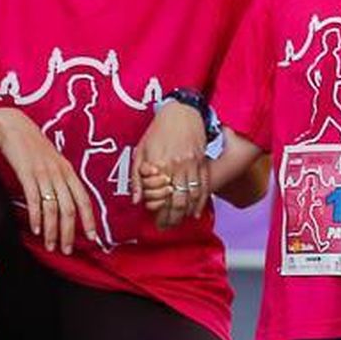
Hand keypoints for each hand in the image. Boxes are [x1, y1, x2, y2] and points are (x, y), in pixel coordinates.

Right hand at [0, 108, 98, 254]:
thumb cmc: (33, 147)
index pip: (84, 200)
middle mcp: (59, 173)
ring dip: (52, 230)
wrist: (13, 127)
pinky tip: (36, 229)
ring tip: (51, 246)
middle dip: (70, 232)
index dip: (89, 220)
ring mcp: (44, 173)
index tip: (92, 238)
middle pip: (69, 208)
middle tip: (67, 250)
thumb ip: (61, 180)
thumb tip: (66, 202)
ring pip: (53, 207)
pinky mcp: (27, 173)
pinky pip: (35, 198)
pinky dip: (36, 216)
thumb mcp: (53, 162)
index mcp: (68, 171)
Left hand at [136, 99, 210, 226]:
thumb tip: (136, 201)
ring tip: (179, 222)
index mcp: (158, 165)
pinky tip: (195, 212)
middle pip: (176, 202)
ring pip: (191, 197)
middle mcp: (176, 167)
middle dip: (172, 219)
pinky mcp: (203, 163)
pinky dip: (201, 202)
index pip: (159, 198)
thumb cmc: (158, 131)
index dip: (157, 213)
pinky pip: (204, 187)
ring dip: (185, 213)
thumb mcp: (140, 151)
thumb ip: (136, 177)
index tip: (155, 220)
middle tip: (167, 227)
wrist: (182, 112)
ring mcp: (192, 166)